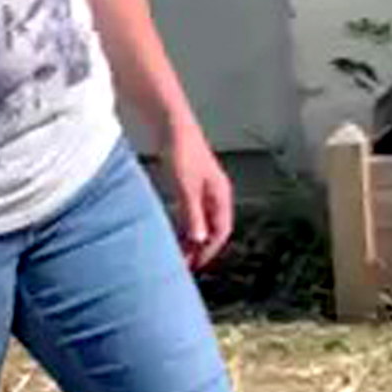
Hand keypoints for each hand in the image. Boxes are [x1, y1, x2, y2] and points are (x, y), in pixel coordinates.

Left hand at [165, 119, 233, 268]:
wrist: (171, 126)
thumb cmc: (181, 152)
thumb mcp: (186, 187)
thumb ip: (192, 214)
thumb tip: (200, 239)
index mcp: (220, 195)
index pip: (221, 231)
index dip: (209, 250)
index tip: (195, 265)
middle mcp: (215, 194)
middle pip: (211, 228)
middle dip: (200, 248)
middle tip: (184, 265)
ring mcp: (202, 189)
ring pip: (200, 221)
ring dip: (190, 238)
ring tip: (176, 254)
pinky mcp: (188, 184)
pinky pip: (189, 212)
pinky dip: (182, 225)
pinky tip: (170, 233)